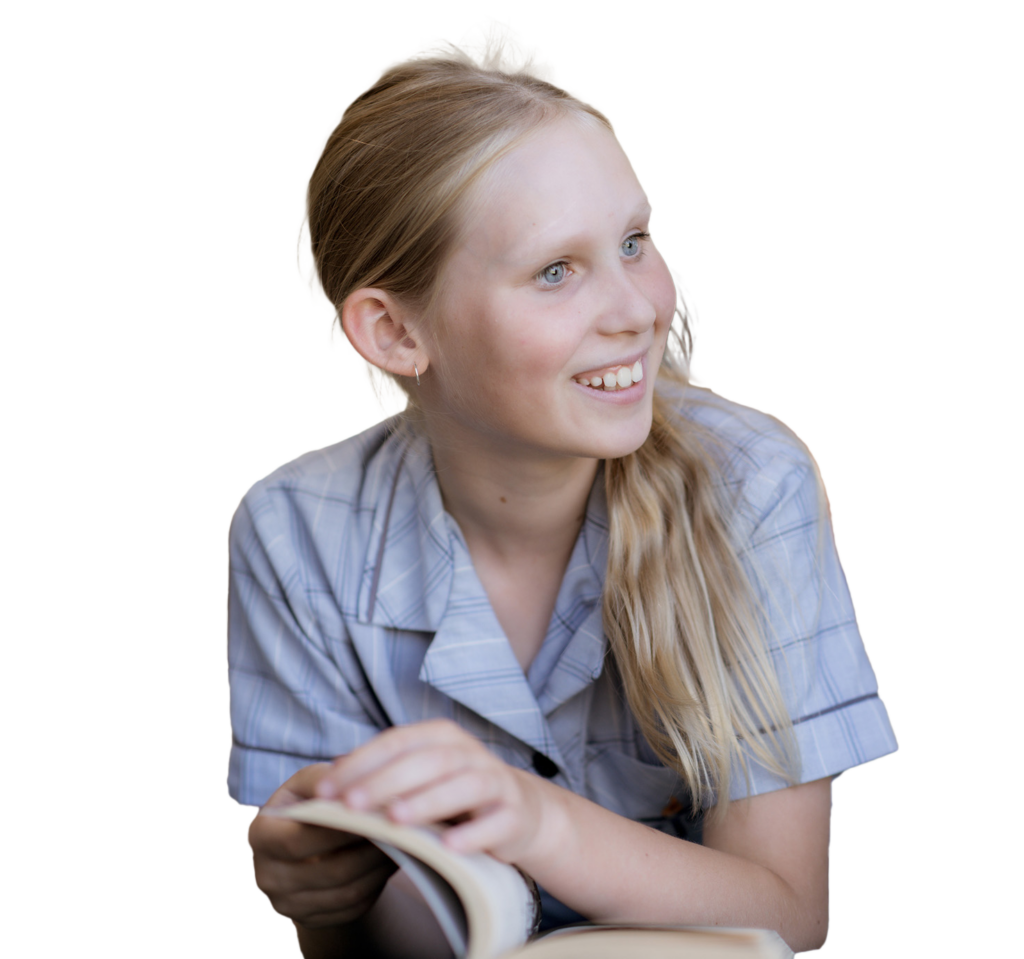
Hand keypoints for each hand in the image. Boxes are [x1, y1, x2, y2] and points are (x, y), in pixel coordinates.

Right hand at [247, 762, 397, 928]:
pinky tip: (391, 863)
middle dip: (369, 851)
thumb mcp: (309, 782)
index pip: (299, 841)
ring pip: (346, 893)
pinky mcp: (312, 920)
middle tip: (400, 833)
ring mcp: (288, 904)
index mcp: (260, 836)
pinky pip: (352, 909)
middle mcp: (267, 877)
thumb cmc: (307, 801)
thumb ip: (326, 779)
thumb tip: (351, 776)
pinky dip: (376, 886)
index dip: (340, 831)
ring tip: (404, 845)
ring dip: (379, 869)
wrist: (301, 838)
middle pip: (329, 871)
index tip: (374, 815)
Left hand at [314, 719, 559, 867]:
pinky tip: (449, 846)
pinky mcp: (514, 815)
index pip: (396, 742)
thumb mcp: (421, 776)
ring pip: (464, 785)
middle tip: (351, 805)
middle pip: (428, 761)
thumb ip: (383, 772)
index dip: (360, 763)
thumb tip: (331, 773)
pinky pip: (496, 822)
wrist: (521, 812)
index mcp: (441, 736)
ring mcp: (495, 782)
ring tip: (395, 820)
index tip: (325, 791)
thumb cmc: (456, 794)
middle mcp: (469, 753)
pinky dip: (473, 834)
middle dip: (386, 782)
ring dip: (429, 801)